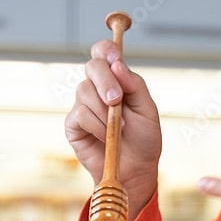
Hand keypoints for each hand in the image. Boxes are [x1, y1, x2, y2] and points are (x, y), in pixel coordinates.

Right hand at [64, 39, 162, 220]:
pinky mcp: (73, 124)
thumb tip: (118, 65)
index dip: (107, 50)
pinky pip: (80, 115)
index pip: (104, 52)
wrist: (135, 170)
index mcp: (116, 79)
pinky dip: (97, 126)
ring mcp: (83, 105)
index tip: (116, 60)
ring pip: (84, 91)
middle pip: (92, 66)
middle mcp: (97, 88)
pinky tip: (107, 138)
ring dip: (105, 112)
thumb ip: (134, 85)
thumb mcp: (147, 109)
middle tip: (117, 100)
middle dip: (105, 81)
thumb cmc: (143, 139)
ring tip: (120, 130)